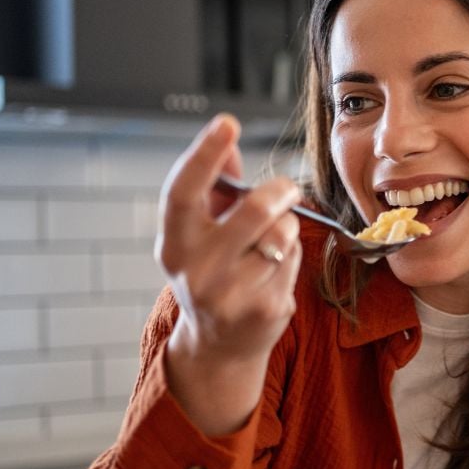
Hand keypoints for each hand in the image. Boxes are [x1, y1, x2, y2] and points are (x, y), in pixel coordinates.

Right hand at [155, 114, 301, 434]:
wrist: (218, 344)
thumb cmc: (212, 272)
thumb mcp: (202, 233)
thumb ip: (214, 187)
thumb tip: (226, 143)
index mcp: (174, 243)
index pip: (183, 193)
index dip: (204, 155)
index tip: (228, 123)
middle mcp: (196, 270)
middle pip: (253, 211)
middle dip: (278, 191)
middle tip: (285, 189)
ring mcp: (230, 295)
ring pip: (281, 235)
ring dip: (287, 227)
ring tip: (274, 238)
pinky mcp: (264, 311)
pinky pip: (293, 262)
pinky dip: (291, 257)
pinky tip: (274, 271)